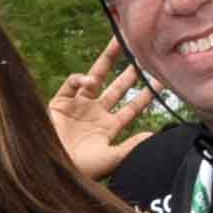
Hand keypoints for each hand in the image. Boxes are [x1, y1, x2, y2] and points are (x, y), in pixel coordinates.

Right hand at [45, 49, 160, 178]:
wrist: (52, 171)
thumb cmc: (82, 170)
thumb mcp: (112, 159)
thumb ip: (132, 146)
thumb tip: (154, 135)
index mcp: (108, 127)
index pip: (133, 107)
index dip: (146, 95)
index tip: (161, 81)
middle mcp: (95, 113)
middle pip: (117, 87)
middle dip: (130, 70)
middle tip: (143, 51)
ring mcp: (78, 106)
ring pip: (95, 77)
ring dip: (107, 60)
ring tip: (119, 42)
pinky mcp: (60, 103)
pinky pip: (71, 84)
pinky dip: (79, 79)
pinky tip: (89, 80)